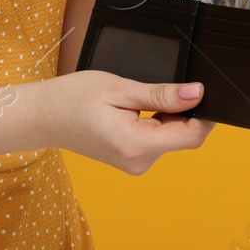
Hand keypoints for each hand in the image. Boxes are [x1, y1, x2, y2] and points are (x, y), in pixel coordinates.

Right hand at [37, 70, 215, 174]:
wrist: (42, 117)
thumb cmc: (73, 98)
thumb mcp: (119, 88)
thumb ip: (161, 95)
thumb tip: (197, 93)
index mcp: (136, 144)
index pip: (191, 136)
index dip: (205, 114)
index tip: (207, 91)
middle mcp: (138, 162)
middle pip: (182, 137)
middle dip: (182, 111)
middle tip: (159, 85)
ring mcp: (134, 164)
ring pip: (169, 137)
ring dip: (165, 116)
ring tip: (134, 98)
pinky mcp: (130, 161)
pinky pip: (155, 141)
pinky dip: (154, 123)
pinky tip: (131, 109)